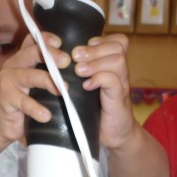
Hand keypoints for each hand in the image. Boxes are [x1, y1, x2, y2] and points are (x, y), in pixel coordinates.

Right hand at [0, 32, 70, 142]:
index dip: (46, 39)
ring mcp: (8, 81)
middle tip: (67, 62)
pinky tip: (46, 116)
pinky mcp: (5, 98)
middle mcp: (13, 65)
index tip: (61, 43)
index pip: (32, 40)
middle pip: (31, 52)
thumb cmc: (26, 103)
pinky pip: (23, 102)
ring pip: (30, 76)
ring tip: (63, 91)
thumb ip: (50, 74)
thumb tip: (79, 70)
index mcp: (22, 58)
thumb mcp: (37, 86)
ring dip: (48, 82)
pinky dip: (36, 109)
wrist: (6, 126)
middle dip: (51, 55)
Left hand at [72, 33, 134, 149]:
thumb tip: (55, 62)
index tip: (81, 50)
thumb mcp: (88, 90)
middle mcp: (120, 72)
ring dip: (95, 63)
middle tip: (75, 57)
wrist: (115, 136)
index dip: (100, 40)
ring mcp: (122, 85)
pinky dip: (99, 79)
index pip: (117, 41)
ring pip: (117, 60)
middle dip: (93, 49)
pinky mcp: (119, 99)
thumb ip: (81, 75)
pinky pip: (113, 81)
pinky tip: (86, 86)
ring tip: (78, 71)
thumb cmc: (97, 111)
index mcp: (113, 67)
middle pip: (117, 46)